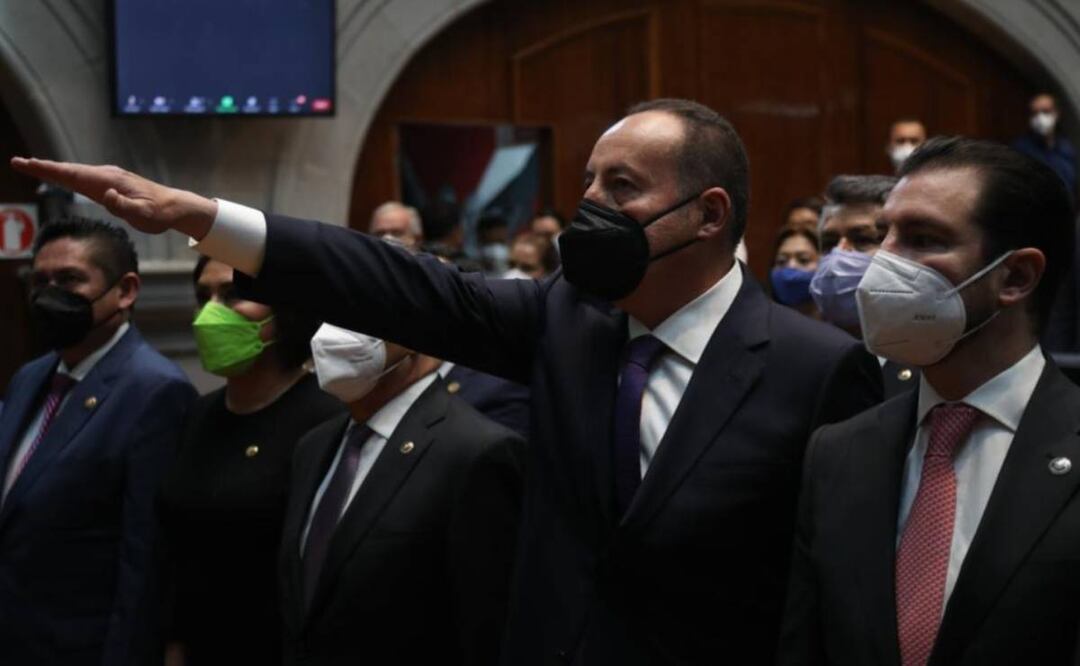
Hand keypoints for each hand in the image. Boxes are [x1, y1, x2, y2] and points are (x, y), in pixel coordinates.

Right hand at [10, 157, 216, 238]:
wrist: (175, 206)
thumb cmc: (159, 214)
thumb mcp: (144, 216)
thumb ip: (125, 207)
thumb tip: (107, 195)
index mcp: (110, 182)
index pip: (73, 175)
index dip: (49, 170)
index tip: (28, 164)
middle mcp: (107, 175)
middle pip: (69, 170)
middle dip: (43, 166)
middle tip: (18, 162)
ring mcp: (109, 177)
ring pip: (75, 172)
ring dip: (53, 169)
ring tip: (32, 166)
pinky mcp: (112, 183)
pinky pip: (84, 177)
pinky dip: (68, 174)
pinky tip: (61, 175)